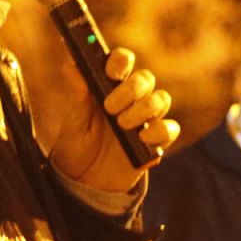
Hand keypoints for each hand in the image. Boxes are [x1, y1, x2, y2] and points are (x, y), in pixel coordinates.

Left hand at [47, 45, 178, 192]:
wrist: (85, 179)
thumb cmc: (78, 143)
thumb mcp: (73, 119)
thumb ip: (76, 93)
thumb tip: (70, 65)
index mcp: (110, 85)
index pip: (123, 61)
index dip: (120, 61)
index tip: (111, 72)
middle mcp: (133, 98)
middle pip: (145, 78)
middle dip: (131, 88)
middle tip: (110, 107)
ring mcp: (147, 118)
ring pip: (161, 99)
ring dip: (143, 109)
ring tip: (122, 125)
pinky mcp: (156, 141)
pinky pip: (170, 129)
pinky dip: (159, 130)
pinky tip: (142, 137)